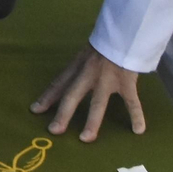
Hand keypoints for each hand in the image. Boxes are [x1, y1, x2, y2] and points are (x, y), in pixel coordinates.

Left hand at [31, 45, 146, 142]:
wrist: (124, 32)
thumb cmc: (105, 44)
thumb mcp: (85, 53)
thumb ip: (78, 68)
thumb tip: (67, 85)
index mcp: (77, 66)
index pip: (59, 83)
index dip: (47, 97)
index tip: (35, 110)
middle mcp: (88, 74)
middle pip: (72, 95)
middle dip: (62, 113)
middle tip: (53, 130)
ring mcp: (107, 79)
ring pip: (98, 103)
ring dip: (92, 122)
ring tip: (85, 139)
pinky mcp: (126, 82)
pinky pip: (132, 102)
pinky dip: (137, 116)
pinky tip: (138, 130)